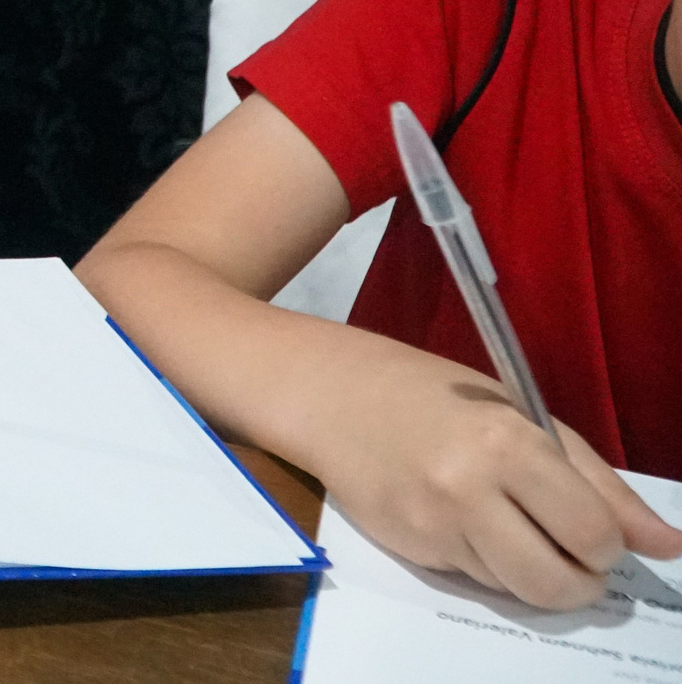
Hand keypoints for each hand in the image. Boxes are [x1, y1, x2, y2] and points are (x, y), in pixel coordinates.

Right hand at [308, 354, 681, 608]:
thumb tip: (664, 544)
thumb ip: (599, 484)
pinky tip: (467, 522)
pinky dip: (487, 564)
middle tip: (572, 556)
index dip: (607, 545)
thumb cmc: (440, 398)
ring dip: (532, 573)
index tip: (596, 533)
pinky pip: (475, 579)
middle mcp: (470, 486)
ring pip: (517, 589)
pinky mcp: (409, 546)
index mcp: (511, 443)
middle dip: (579, 581)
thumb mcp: (525, 419)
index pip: (593, 532)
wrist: (337, 397)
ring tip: (514, 530)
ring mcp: (435, 522)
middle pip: (557, 581)